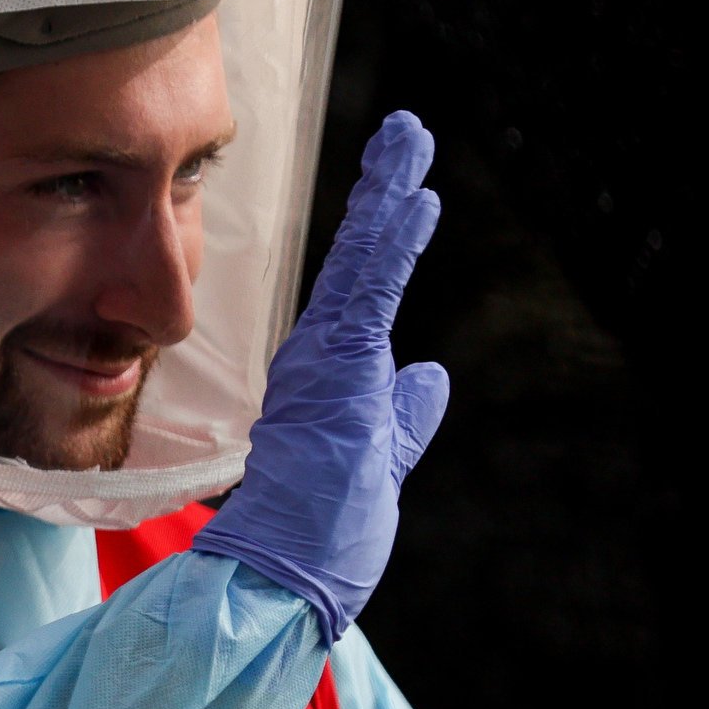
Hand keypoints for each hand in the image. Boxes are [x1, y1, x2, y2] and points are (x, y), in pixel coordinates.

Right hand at [195, 111, 449, 641]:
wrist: (278, 574)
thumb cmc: (319, 536)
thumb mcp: (381, 462)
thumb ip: (404, 418)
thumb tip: (430, 375)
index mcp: (329, 382)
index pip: (365, 296)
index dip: (387, 241)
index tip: (409, 196)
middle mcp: (319, 359)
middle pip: (362, 262)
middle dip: (386, 193)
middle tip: (408, 134)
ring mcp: (324, 359)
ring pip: (364, 261)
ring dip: (390, 194)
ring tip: (412, 137)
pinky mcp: (337, 364)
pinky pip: (370, 289)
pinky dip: (393, 240)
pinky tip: (416, 197)